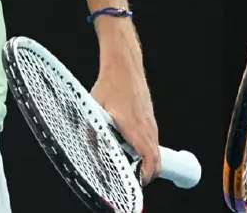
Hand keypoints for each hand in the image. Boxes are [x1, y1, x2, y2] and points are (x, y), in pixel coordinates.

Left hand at [90, 21, 160, 184]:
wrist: (124, 64)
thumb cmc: (110, 84)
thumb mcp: (95, 108)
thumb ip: (92, 131)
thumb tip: (90, 148)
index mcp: (134, 126)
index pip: (149, 158)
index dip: (146, 175)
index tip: (136, 182)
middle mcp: (146, 125)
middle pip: (156, 158)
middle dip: (147, 173)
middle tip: (132, 178)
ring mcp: (150, 121)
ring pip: (154, 149)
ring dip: (146, 160)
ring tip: (130, 164)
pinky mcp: (149, 116)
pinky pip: (152, 139)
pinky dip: (146, 148)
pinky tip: (131, 146)